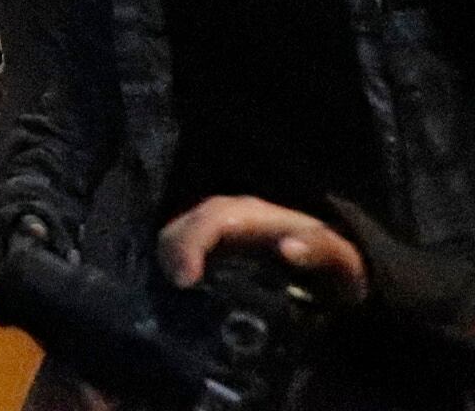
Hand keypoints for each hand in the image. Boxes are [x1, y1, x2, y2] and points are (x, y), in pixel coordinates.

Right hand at [158, 195, 365, 305]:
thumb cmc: (339, 265)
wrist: (339, 273)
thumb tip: (287, 247)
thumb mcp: (342, 258)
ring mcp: (221, 235)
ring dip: (170, 262)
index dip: (191, 242)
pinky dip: (177, 269)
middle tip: (174, 293)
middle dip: (172, 253)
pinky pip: (187, 252)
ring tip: (173, 296)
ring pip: (180, 236)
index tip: (185, 280)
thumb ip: (322, 249)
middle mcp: (231, 218)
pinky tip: (181, 295)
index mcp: (255, 216)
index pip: (211, 218)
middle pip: (186, 225)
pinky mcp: (218, 253)